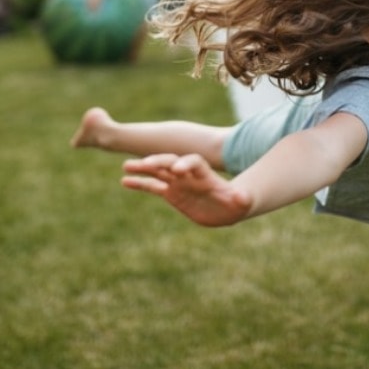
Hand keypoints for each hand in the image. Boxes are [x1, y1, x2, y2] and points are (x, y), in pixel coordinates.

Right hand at [122, 153, 253, 226]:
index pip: (194, 163)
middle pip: (172, 162)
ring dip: (144, 168)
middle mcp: (189, 175)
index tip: (177, 170)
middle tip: (145, 164)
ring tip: (127, 166)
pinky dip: (140, 183)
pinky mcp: (172, 193)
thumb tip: (243, 197)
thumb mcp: (242, 201)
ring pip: (158, 172)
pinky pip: (153, 187)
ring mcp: (179, 182)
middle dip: (160, 162)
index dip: (186, 163)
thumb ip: (241, 198)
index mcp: (206, 175)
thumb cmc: (238, 202)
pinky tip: (125, 181)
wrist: (229, 206)